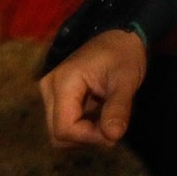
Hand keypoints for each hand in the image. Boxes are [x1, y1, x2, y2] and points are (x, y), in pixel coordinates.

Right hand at [38, 29, 147, 147]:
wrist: (119, 37)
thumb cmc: (123, 55)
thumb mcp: (126, 80)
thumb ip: (118, 108)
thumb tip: (113, 137)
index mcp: (63, 82)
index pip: (64, 129)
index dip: (88, 137)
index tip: (113, 132)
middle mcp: (49, 89)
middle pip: (59, 134)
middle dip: (87, 137)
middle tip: (113, 124)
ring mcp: (51, 93)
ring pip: (61, 132)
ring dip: (86, 133)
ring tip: (108, 115)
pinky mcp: (57, 98)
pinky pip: (66, 123)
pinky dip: (84, 126)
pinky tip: (101, 112)